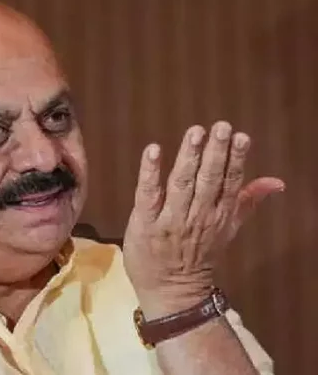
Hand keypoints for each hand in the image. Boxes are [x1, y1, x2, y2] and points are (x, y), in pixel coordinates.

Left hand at [123, 121, 284, 318]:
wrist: (171, 292)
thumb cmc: (196, 255)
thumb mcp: (227, 229)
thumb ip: (248, 201)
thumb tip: (276, 181)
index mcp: (218, 215)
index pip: (230, 183)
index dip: (236, 160)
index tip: (241, 136)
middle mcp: (197, 215)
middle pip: (208, 181)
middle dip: (215, 153)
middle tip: (220, 127)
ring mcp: (170, 219)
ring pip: (182, 184)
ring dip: (188, 157)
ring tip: (195, 133)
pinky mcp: (144, 222)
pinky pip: (148, 193)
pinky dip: (150, 172)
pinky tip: (154, 150)